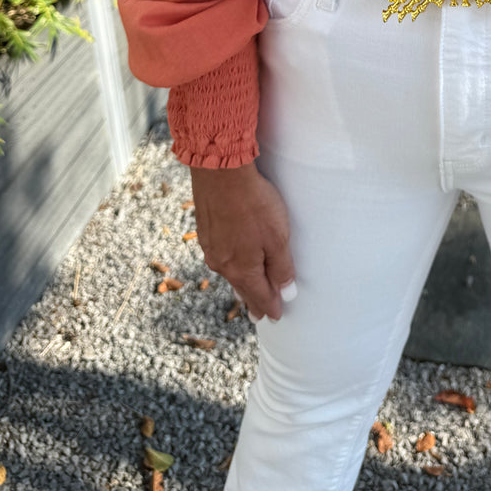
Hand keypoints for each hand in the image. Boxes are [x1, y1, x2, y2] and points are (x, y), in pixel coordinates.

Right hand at [190, 161, 296, 321]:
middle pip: (242, 286)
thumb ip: (282, 267)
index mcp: (241, 269)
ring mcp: (210, 246)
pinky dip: (230, 263)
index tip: (275, 317)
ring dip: (240, 282)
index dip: (269, 306)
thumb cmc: (254, 204)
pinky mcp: (205, 229)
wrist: (220, 172)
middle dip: (252, 300)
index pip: (259, 295)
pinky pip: (221, 254)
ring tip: (245, 291)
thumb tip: (285, 294)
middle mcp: (222, 263)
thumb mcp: (277, 237)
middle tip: (258, 314)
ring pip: (229, 271)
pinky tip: (231, 260)